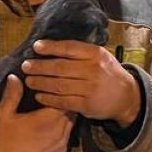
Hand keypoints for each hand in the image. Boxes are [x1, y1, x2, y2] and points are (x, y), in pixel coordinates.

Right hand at [0, 75, 74, 151]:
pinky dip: (65, 124)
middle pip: (72, 107)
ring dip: (66, 111)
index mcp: (48, 120)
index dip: (60, 88)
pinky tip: (55, 121)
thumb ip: (11, 94)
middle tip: (56, 90)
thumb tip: (14, 77)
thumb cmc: (4, 143)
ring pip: (72, 120)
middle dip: (65, 98)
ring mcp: (62, 142)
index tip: (53, 82)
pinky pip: (69, 132)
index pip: (65, 97)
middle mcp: (59, 131)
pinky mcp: (61, 151)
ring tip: (56, 103)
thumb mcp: (2, 115)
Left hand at [22, 40, 141, 127]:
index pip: (69, 48)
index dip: (51, 47)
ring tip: (29, 81)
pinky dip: (49, 99)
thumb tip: (52, 47)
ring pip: (59, 85)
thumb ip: (80, 52)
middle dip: (40, 67)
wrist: (126, 96)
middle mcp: (93, 70)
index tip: (36, 46)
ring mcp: (90, 88)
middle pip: (60, 67)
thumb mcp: (100, 56)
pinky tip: (39, 96)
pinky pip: (63, 101)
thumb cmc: (108, 72)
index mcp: (95, 54)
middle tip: (26, 66)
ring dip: (41, 83)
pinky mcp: (87, 105)